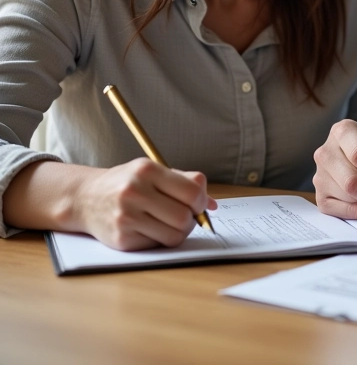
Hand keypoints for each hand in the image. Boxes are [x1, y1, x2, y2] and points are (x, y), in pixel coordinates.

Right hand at [74, 158, 217, 250]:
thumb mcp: (153, 171)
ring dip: (179, 232)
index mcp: (147, 170)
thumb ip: (185, 182)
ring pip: (174, 235)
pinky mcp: (121, 239)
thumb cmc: (127, 182)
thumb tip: (212, 205)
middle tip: (186, 216)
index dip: (201, 201)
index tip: (198, 204)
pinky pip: (157, 245)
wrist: (86, 198)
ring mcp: (126, 217)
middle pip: (184, 217)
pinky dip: (160, 239)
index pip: (191, 191)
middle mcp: (135, 192)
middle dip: (191, 220)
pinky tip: (151, 228)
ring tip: (170, 223)